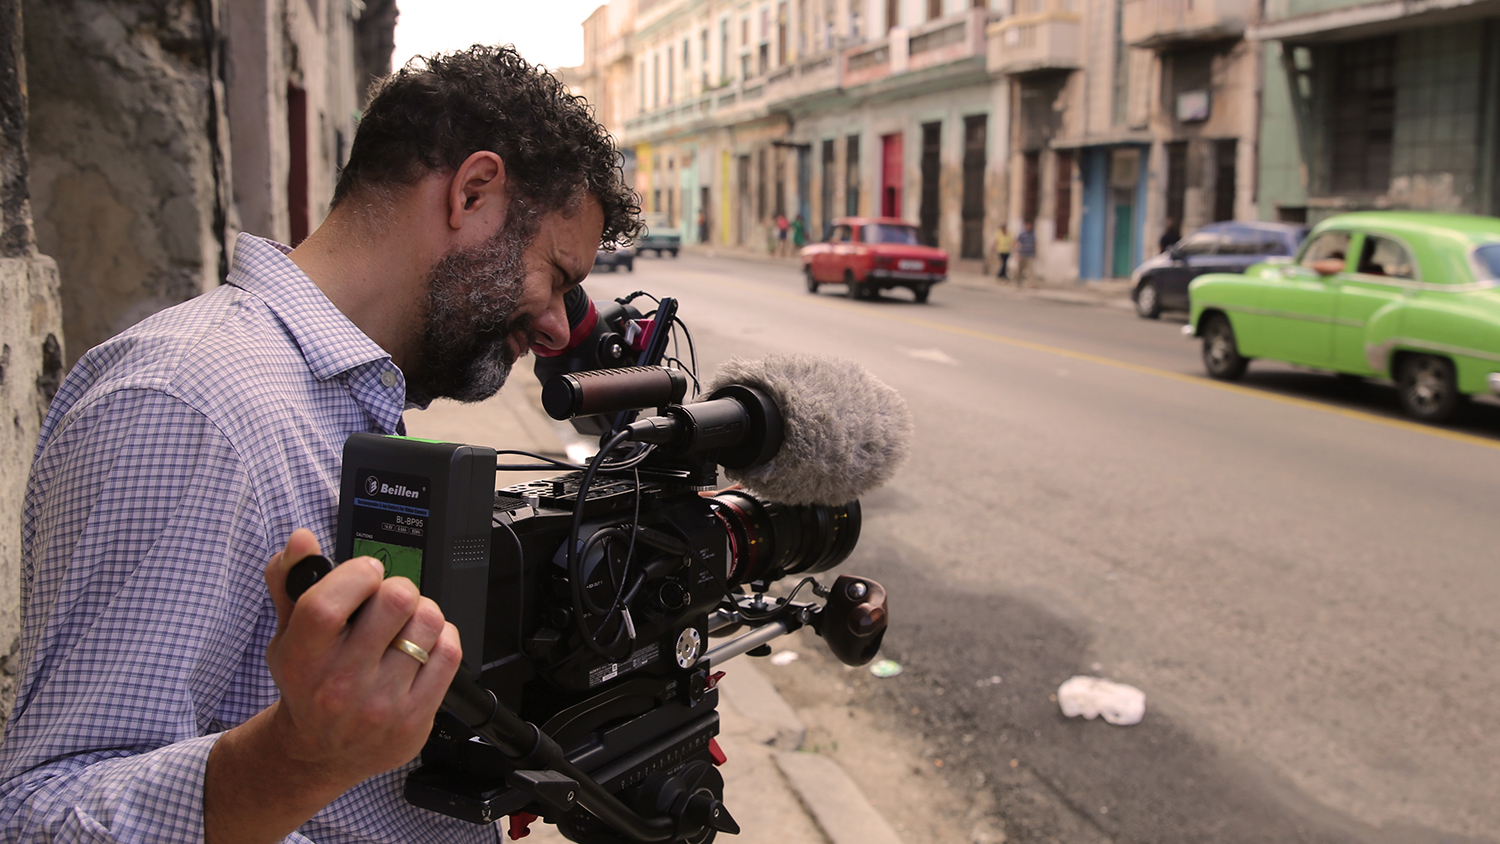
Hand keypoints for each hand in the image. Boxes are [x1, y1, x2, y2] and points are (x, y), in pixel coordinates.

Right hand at [263, 529, 460, 787]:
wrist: (320, 752)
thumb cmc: (308, 684)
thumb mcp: (286, 634)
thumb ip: (290, 581)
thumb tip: (302, 540)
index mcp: (302, 658)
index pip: (330, 602)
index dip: (358, 573)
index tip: (364, 575)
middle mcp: (340, 684)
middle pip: (396, 599)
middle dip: (397, 589)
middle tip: (386, 604)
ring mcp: (380, 704)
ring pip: (429, 621)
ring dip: (422, 613)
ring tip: (403, 627)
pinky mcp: (415, 716)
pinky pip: (449, 652)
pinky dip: (441, 639)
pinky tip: (420, 648)